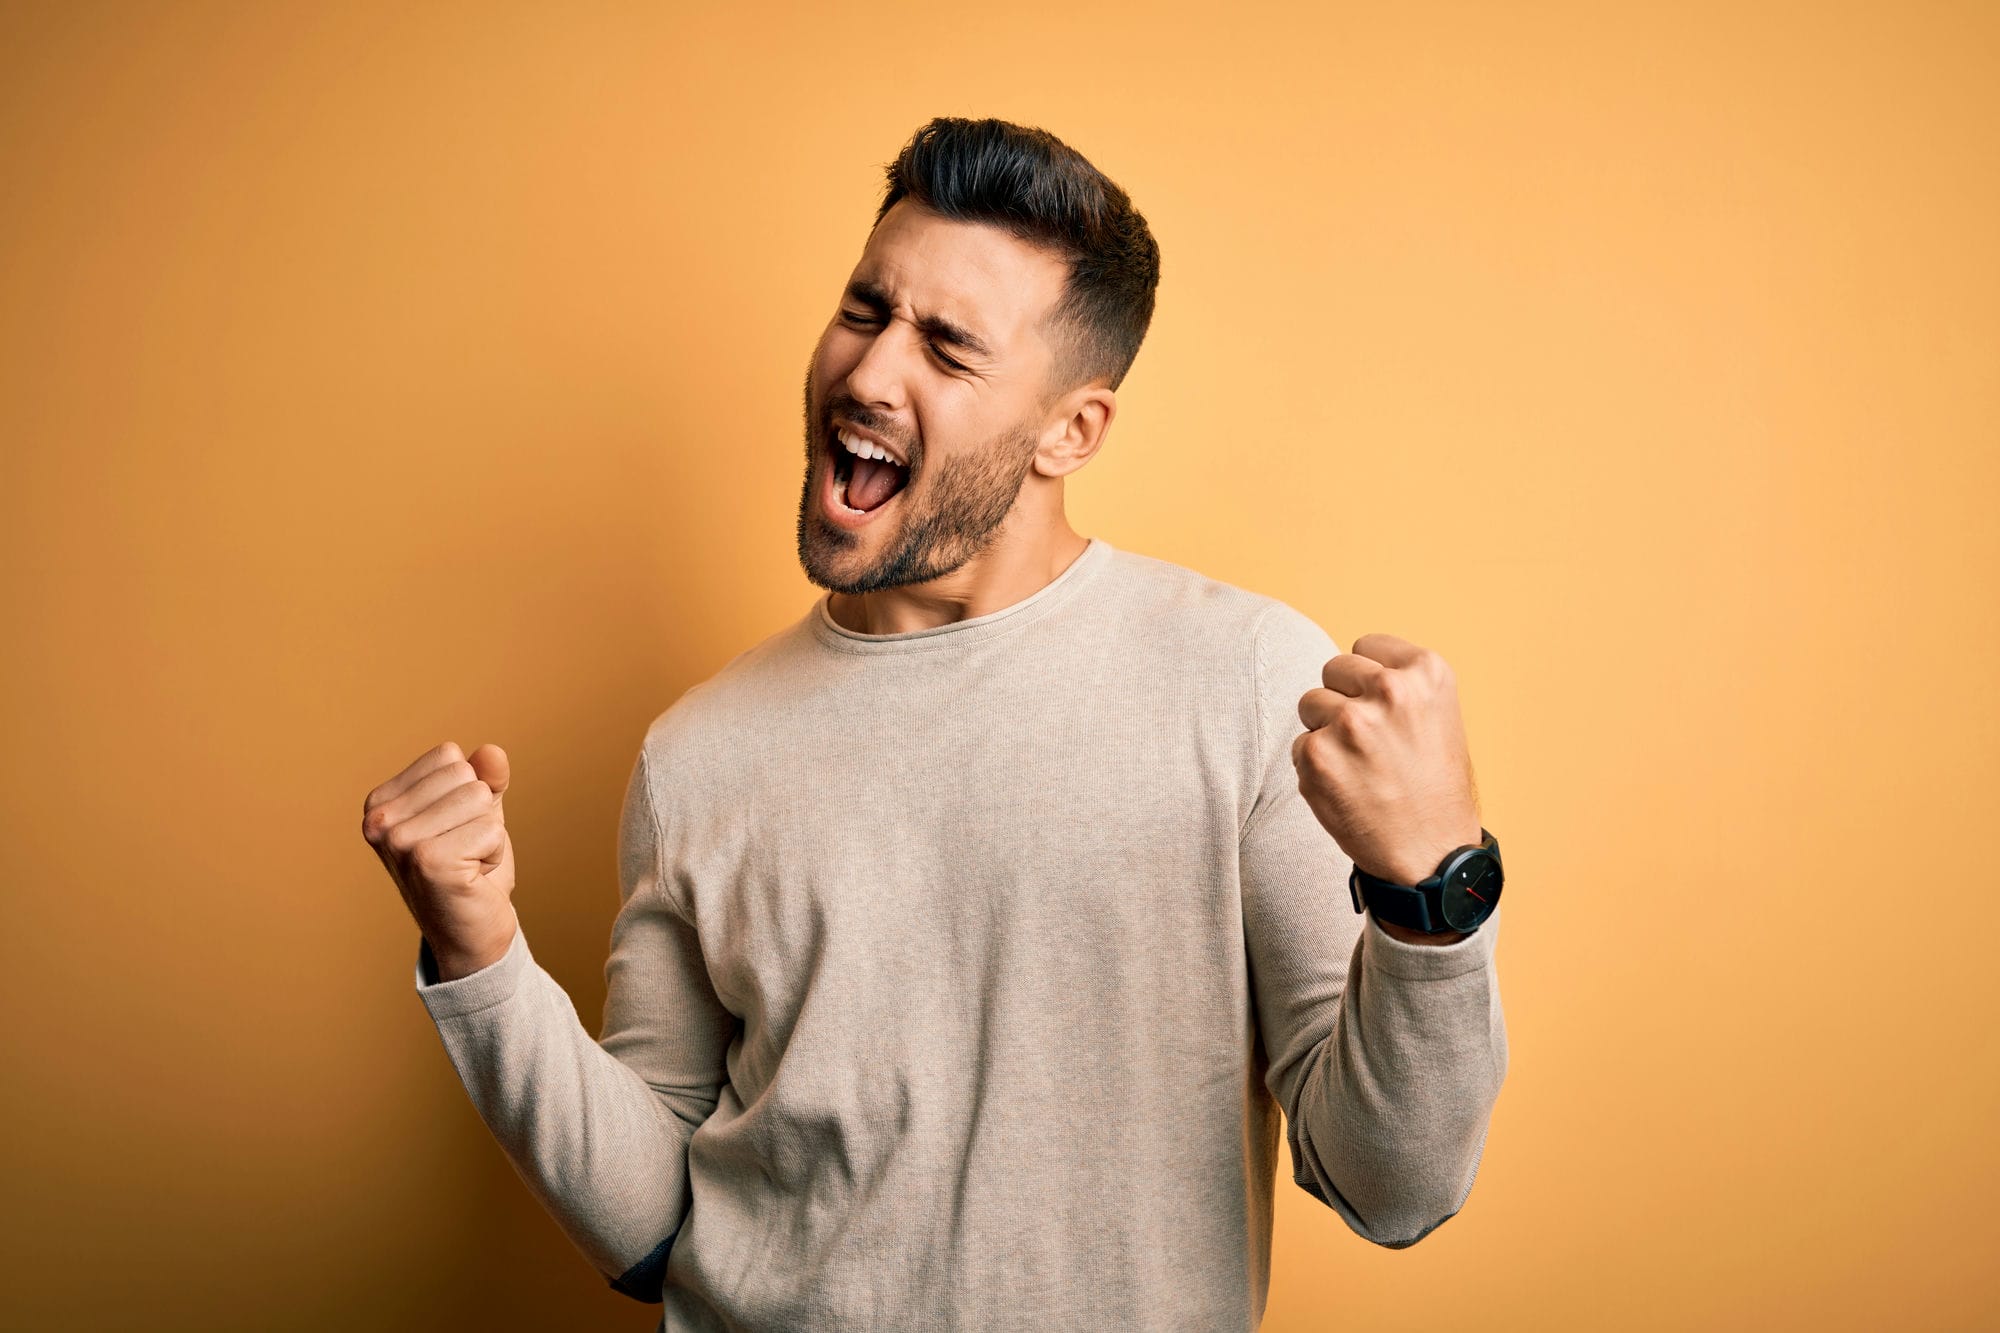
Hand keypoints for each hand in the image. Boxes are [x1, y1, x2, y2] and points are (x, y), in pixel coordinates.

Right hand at [361, 741, 518, 979]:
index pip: (448, 756)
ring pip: (480, 798)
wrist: (472, 934)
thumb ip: (485, 777)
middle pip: (465, 774)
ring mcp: (399, 842)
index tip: (453, 831)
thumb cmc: (471, 869)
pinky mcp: (428, 862)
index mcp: (380, 802)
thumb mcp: (478, 813)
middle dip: (479, 814)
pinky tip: (471, 878)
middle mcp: (379, 821)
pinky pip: (490, 830)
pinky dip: (493, 855)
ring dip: (487, 835)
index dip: (466, 792)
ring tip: (466, 864)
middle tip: (463, 852)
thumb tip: (492, 751)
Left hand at [1291, 633, 1482, 888]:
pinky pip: (1300, 745)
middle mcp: (1390, 689)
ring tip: (1361, 766)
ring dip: (1326, 732)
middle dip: (1344, 700)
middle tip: (1371, 744)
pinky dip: (1316, 767)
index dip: (1368, 681)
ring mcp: (1351, 721)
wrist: (1432, 854)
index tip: (1386, 711)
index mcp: (1427, 672)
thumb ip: (1398, 681)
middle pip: (1333, 669)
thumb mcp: (1437, 716)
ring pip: (1311, 704)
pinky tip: (1348, 789)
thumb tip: (1345, 667)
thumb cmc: (1433, 786)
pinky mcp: (1317, 755)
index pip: (1365, 646)